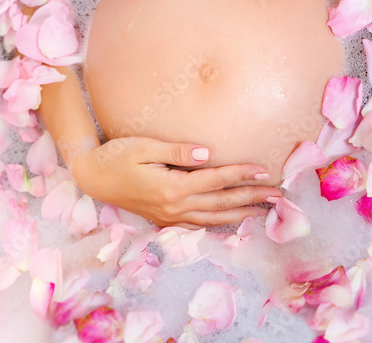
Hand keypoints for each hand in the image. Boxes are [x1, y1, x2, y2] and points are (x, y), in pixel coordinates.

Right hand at [69, 136, 282, 228]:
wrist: (93, 177)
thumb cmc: (116, 156)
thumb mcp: (143, 146)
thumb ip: (176, 150)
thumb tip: (206, 153)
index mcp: (172, 187)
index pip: (216, 179)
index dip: (241, 174)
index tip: (264, 169)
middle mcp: (174, 206)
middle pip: (221, 202)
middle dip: (252, 197)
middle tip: (278, 195)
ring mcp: (169, 216)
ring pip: (213, 218)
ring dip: (241, 213)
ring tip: (264, 210)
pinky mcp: (164, 219)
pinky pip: (198, 225)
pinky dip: (219, 223)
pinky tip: (232, 220)